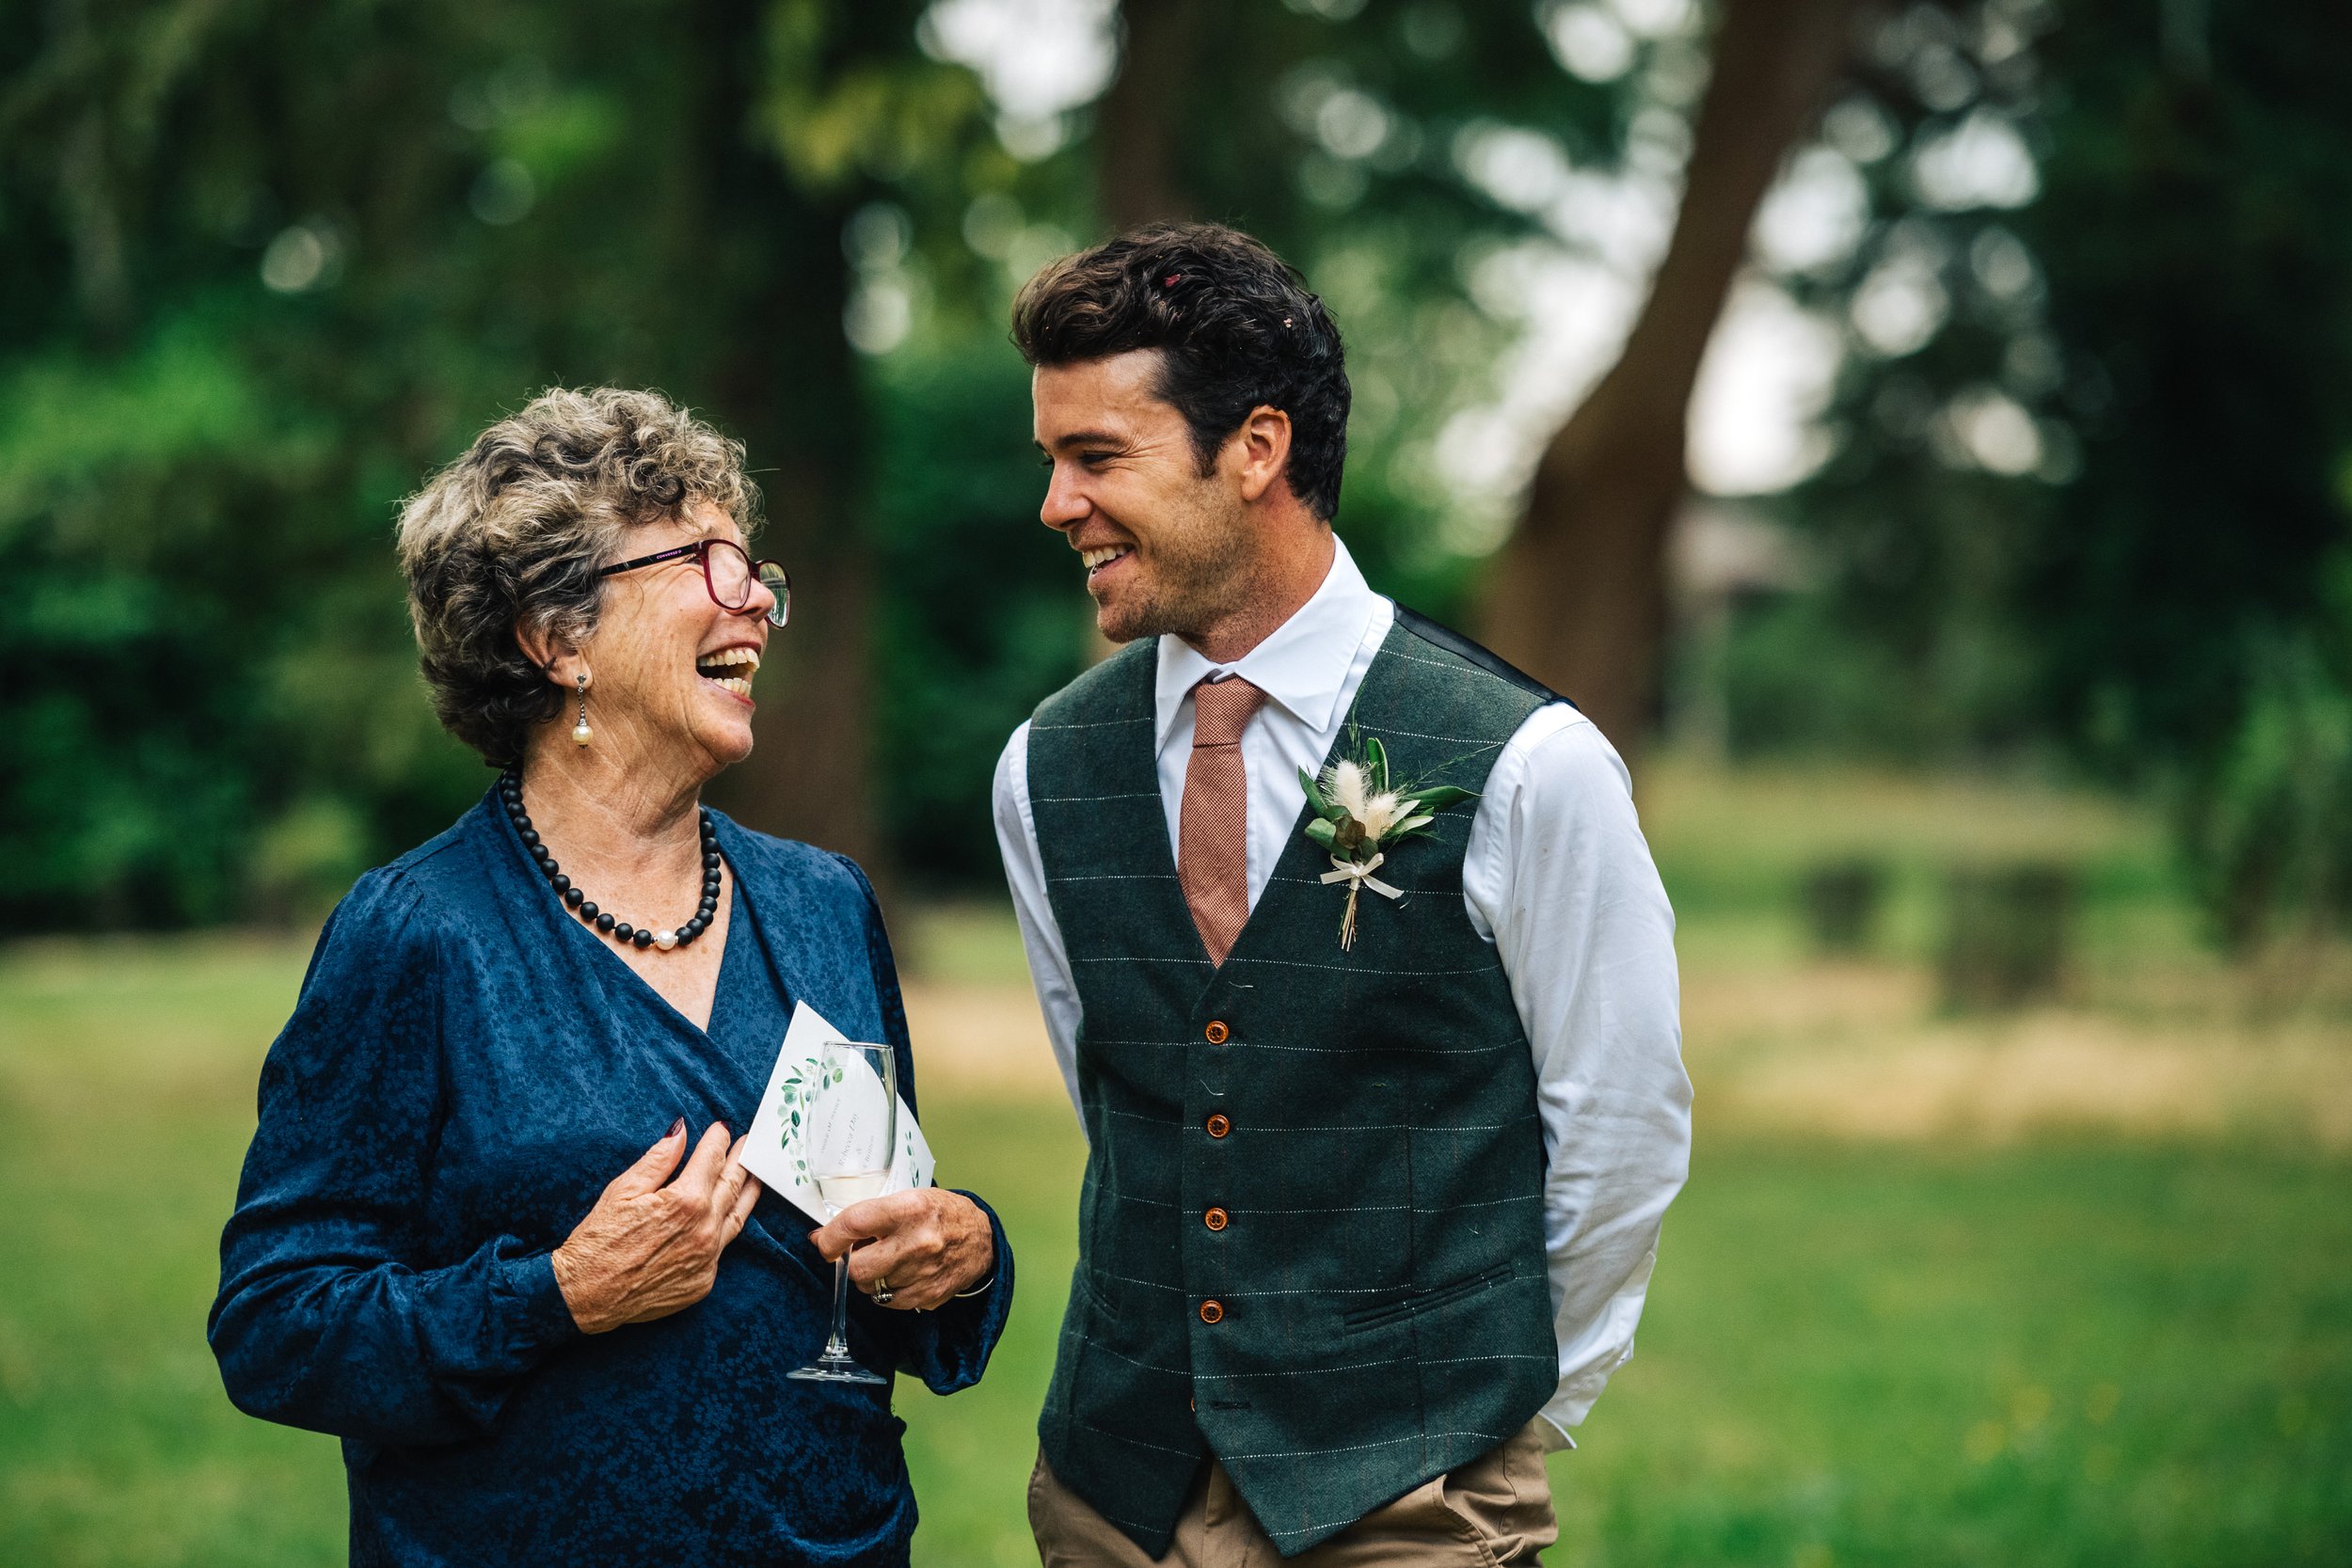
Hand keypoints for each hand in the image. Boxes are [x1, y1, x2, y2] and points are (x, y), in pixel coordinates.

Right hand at [551, 1120, 762, 1333]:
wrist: (585, 1295)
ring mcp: (707, 1260)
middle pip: (732, 1185)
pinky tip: (730, 1215)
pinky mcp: (703, 1282)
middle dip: (740, 1160)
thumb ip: (658, 1160)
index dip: (717, 1140)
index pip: (711, 1160)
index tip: (722, 1128)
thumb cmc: (598, 1241)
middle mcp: (704, 1231)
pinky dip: (727, 1227)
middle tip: (747, 1144)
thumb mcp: (623, 1191)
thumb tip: (680, 1132)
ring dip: (748, 1192)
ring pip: (738, 1217)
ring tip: (754, 1174)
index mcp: (685, 1202)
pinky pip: (723, 1249)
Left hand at [809, 1189, 994, 1311]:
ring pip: (870, 1288)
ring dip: (870, 1277)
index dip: (830, 1237)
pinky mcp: (929, 1296)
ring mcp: (924, 1273)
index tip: (823, 1242)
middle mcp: (918, 1242)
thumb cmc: (941, 1213)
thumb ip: (871, 1216)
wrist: (982, 1239)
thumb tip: (825, 1237)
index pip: (855, 1224)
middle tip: (859, 1252)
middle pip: (858, 1268)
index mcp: (910, 1209)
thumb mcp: (909, 1199)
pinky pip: (889, 1301)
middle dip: (851, 1263)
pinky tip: (902, 1273)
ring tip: (888, 1259)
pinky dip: (887, 1290)